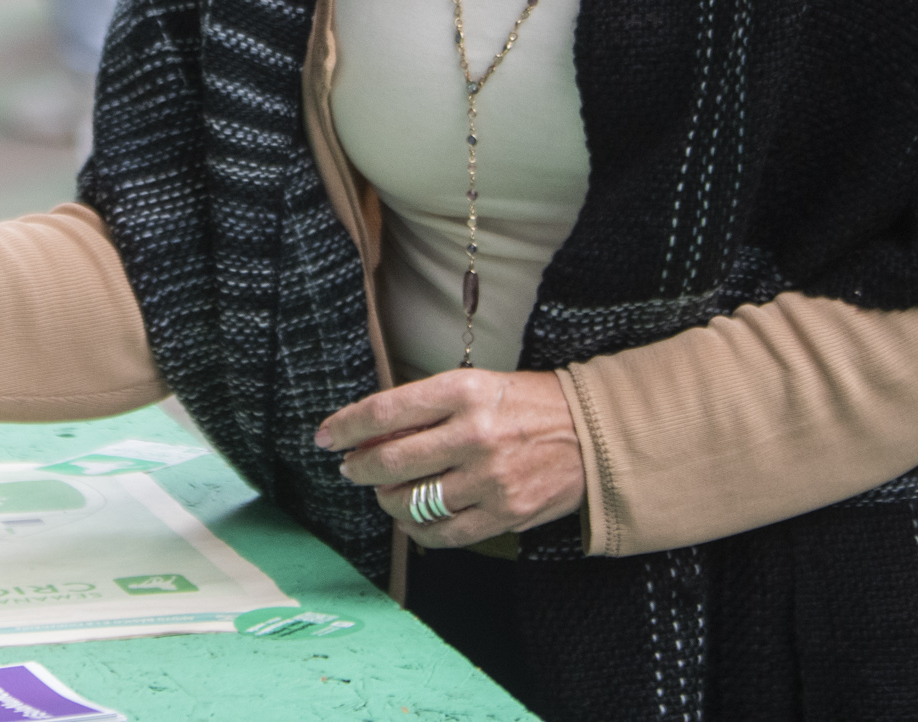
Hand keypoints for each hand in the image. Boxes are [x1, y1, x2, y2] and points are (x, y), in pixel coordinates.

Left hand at [315, 369, 583, 549]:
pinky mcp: (503, 514)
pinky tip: (412, 518)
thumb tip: (368, 433)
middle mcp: (474, 434)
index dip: (346, 426)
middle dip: (359, 467)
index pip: (385, 411)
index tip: (326, 436)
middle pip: (390, 460)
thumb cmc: (526, 404)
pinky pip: (442, 533)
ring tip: (384, 491)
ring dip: (386, 498)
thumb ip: (426, 407)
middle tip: (350, 468)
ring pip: (411, 500)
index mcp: (464, 391)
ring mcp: (489, 478)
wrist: (591, 434)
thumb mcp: (476, 385)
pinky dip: (417, 529)